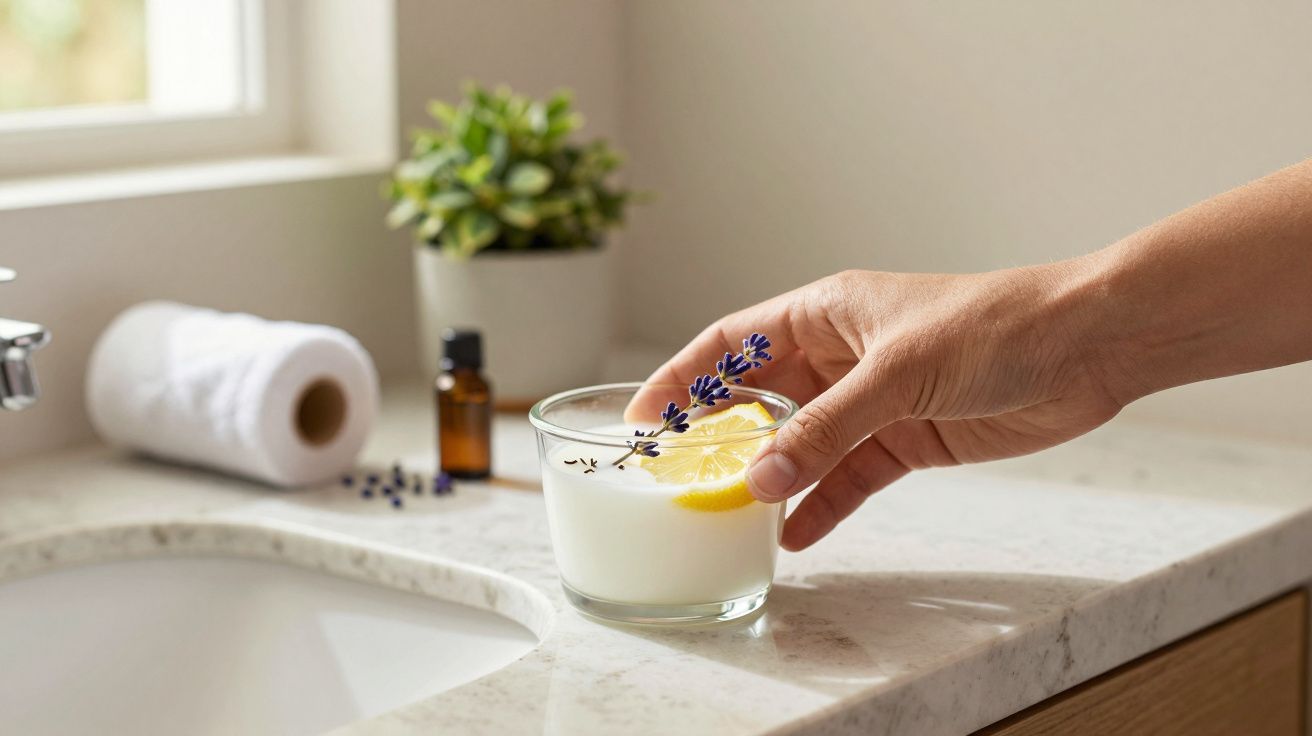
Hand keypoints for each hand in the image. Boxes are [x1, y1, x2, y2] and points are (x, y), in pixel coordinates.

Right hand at [641, 265, 1125, 550]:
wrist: (1086, 348)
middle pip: (759, 397)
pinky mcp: (907, 438)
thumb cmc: (994, 327)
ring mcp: (872, 400)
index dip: (682, 377)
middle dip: (719, 436)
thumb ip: (825, 429)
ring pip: (801, 444)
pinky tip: (796, 534)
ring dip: (770, 477)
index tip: (643, 418)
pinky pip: (849, 476)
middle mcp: (840, 355)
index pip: (732, 343)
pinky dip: (823, 503)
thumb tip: (760, 477)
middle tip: (675, 478)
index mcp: (825, 313)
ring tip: (729, 516)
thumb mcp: (896, 374)